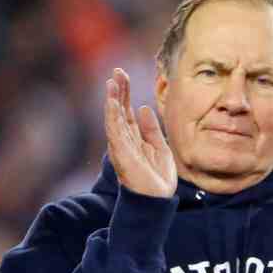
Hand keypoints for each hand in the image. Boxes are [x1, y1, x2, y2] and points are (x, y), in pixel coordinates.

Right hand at [106, 67, 176, 197]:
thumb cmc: (157, 179)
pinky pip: (114, 131)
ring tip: (112, 82)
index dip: (125, 93)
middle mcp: (124, 140)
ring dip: (112, 99)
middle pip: (119, 110)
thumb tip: (143, 108)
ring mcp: (121, 146)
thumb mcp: (160, 148)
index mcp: (134, 138)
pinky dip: (112, 115)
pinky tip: (112, 101)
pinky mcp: (121, 153)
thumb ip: (151, 129)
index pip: (127, 111)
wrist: (157, 201)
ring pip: (114, 118)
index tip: (123, 75)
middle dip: (118, 91)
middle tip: (117, 71)